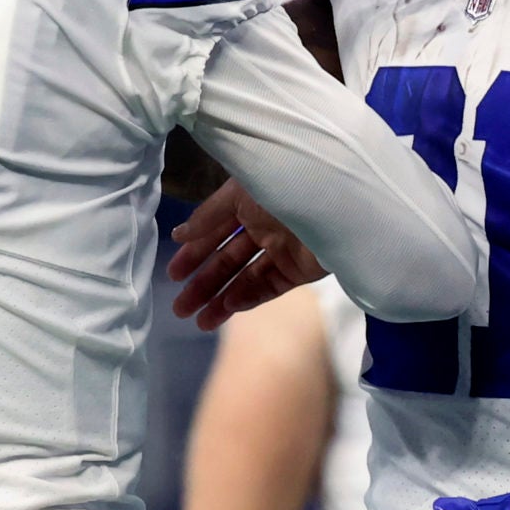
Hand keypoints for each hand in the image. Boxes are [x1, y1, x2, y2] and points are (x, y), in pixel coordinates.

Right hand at [169, 179, 325, 330]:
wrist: (336, 205)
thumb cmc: (285, 188)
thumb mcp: (239, 194)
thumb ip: (208, 215)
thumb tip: (179, 235)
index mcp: (249, 201)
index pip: (214, 230)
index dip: (194, 252)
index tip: (173, 275)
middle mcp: (263, 225)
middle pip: (227, 259)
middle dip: (202, 283)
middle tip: (179, 309)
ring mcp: (282, 249)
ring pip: (245, 277)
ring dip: (221, 299)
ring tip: (198, 322)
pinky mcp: (299, 271)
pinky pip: (269, 286)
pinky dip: (248, 297)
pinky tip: (228, 308)